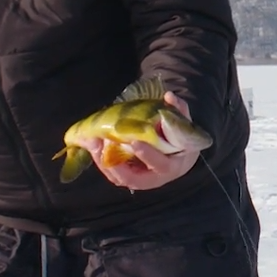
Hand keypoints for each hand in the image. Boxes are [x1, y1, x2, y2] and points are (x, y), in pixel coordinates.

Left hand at [86, 92, 200, 191]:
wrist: (179, 156)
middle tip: (106, 141)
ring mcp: (140, 180)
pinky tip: (93, 144)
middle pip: (133, 178)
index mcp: (172, 166)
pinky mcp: (129, 177)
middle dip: (116, 163)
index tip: (135, 142)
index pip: (160, 164)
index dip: (147, 155)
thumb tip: (169, 96)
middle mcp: (155, 178)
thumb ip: (179, 110)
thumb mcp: (183, 125)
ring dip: (103, 161)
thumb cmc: (181, 140)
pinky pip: (113, 174)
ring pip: (119, 178)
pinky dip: (101, 161)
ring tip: (93, 142)